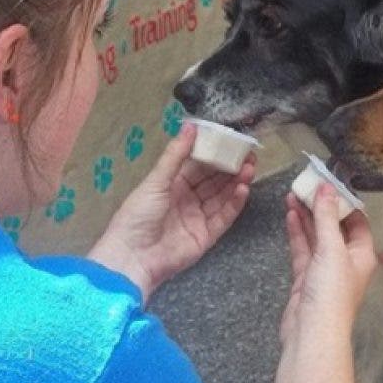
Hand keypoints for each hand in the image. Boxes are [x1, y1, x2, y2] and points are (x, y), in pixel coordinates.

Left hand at [89, 123, 254, 301]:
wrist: (133, 257)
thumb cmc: (138, 215)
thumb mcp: (156, 181)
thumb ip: (176, 155)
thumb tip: (190, 125)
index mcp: (171, 185)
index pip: (198, 165)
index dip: (215, 154)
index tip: (232, 142)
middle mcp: (186, 200)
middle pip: (214, 181)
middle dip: (231, 167)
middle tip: (249, 154)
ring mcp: (198, 218)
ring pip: (222, 197)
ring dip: (236, 182)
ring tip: (249, 168)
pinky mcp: (206, 236)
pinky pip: (224, 217)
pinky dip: (234, 203)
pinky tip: (243, 189)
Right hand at [280, 185, 375, 343]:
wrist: (311, 331)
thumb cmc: (331, 292)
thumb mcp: (331, 249)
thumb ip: (326, 217)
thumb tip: (327, 188)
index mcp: (362, 254)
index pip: (357, 220)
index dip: (344, 202)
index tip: (330, 182)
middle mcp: (345, 260)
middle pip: (334, 226)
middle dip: (321, 206)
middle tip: (307, 185)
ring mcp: (324, 269)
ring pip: (315, 236)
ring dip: (306, 216)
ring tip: (293, 194)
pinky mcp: (305, 277)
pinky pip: (302, 249)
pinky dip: (296, 232)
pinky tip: (290, 215)